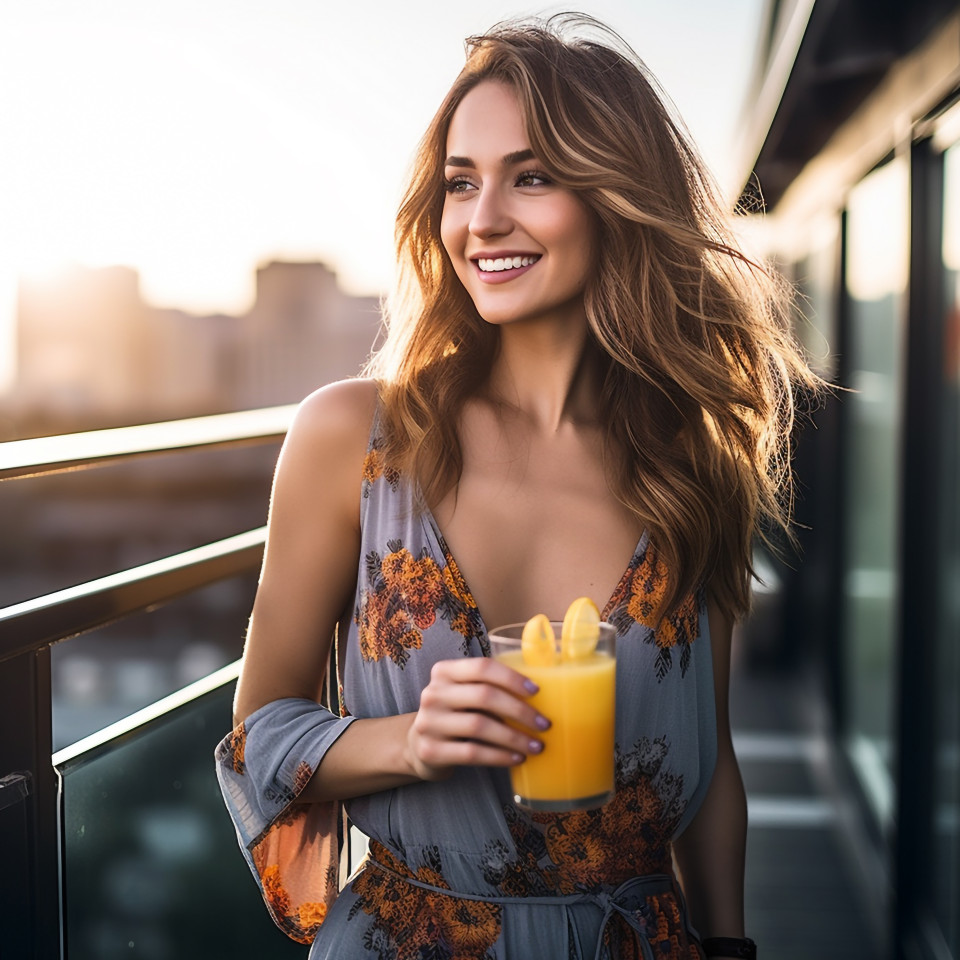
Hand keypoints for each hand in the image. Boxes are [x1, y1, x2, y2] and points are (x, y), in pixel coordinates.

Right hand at [404, 657, 549, 780]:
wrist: (419, 745)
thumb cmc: (456, 713)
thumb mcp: (464, 693)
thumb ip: (490, 686)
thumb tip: (542, 692)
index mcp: (444, 672)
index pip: (482, 667)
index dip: (511, 677)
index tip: (536, 691)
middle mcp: (433, 694)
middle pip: (484, 696)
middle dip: (520, 711)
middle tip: (544, 724)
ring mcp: (428, 723)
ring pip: (479, 726)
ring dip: (514, 737)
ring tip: (536, 746)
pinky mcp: (431, 751)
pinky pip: (472, 753)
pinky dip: (499, 756)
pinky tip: (517, 759)